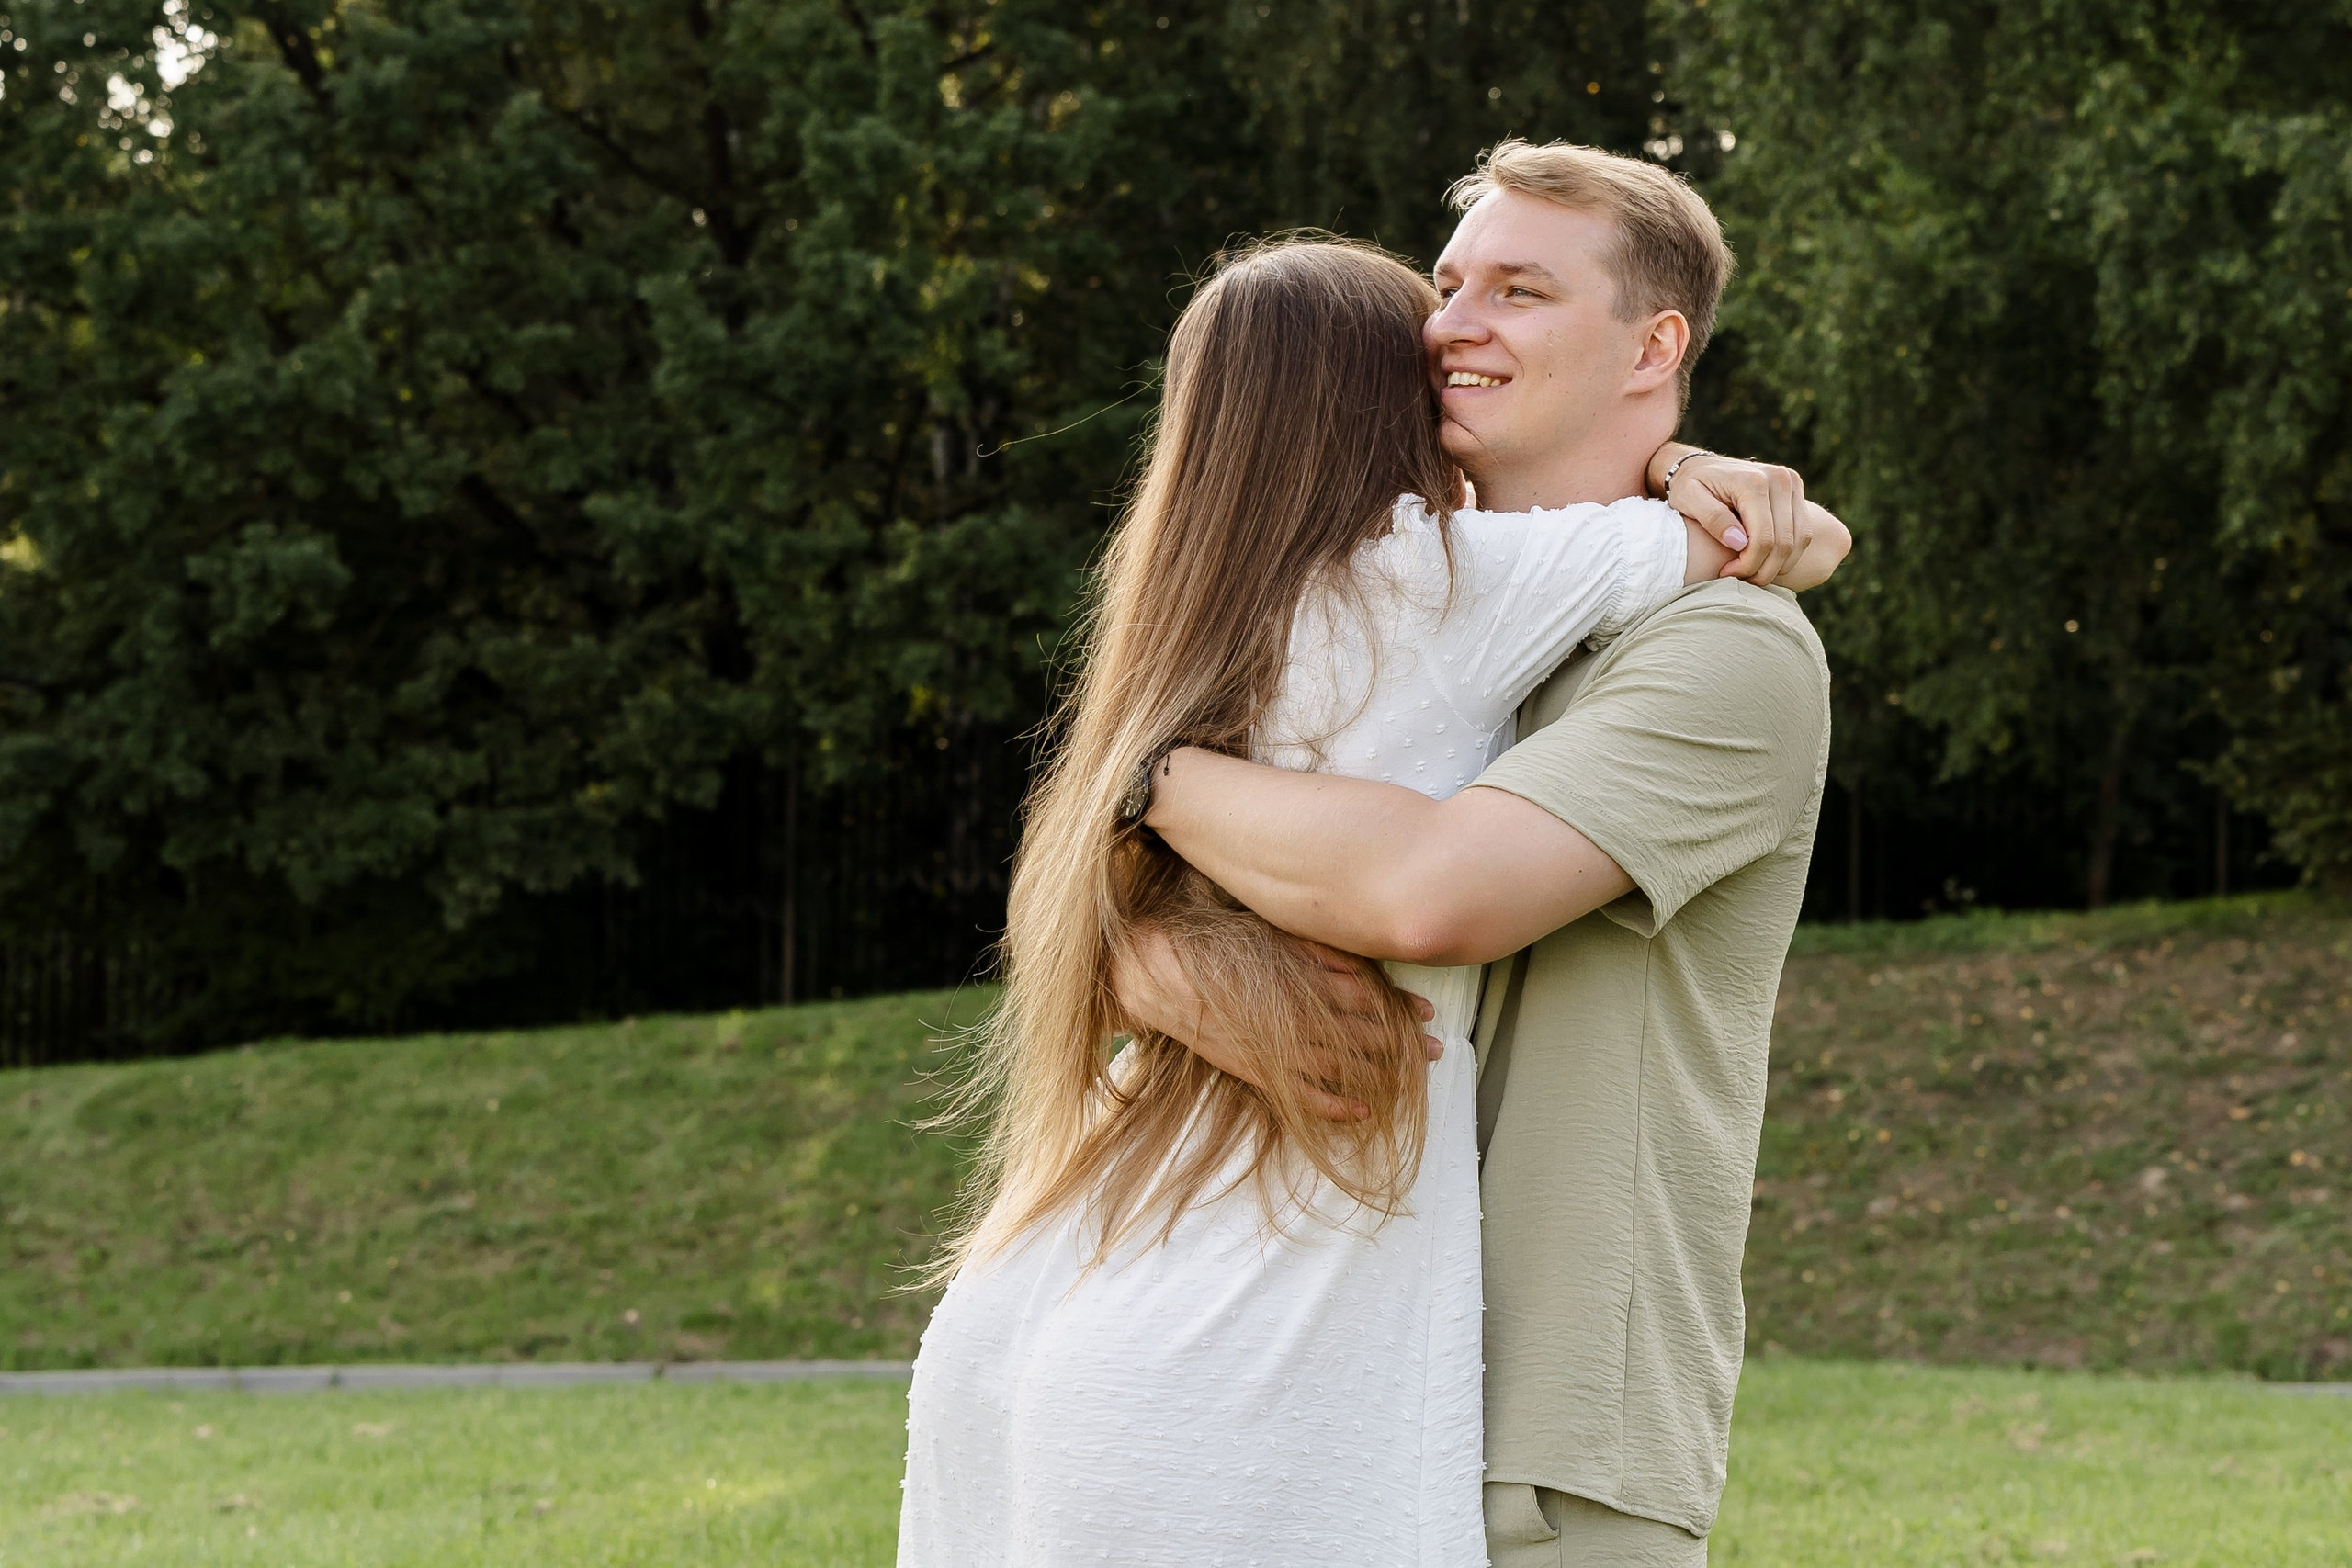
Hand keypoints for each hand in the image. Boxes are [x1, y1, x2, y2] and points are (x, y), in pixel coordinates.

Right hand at [1111, 929, 1439, 1121]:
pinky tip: (1361, 1112)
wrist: (1154, 974)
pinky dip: (1334, 1105)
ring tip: (1413, 1079)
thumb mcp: (1265, 935)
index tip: (1426, 1014)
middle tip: (1436, 1051)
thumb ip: (1313, 950)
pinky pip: (1302, 1094)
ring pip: (1339, 1067)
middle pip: (1360, 1035)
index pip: (1362, 998)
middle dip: (1400, 1044)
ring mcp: (1275, 1050)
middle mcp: (1293, 1019)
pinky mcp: (1255, 1070)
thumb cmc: (1209, 945)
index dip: (1396, 1008)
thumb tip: (1358, 964)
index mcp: (1298, 982)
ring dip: (1378, 1073)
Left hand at [1662, 451, 1815, 587]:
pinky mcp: (1796, 490)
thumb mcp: (1688, 499)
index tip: (1727, 574)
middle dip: (1764, 569)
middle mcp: (1780, 479)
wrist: (1699, 465)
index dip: (1748, 564)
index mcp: (1753, 481)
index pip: (1763, 538)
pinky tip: (1763, 561)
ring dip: (1778, 565)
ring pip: (1799, 540)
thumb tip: (1739, 542)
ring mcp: (1792, 483)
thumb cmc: (1689, 486)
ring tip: (1750, 573)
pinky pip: (1802, 532)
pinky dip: (1787, 554)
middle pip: (1785, 542)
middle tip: (1740, 580)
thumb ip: (1712, 519)